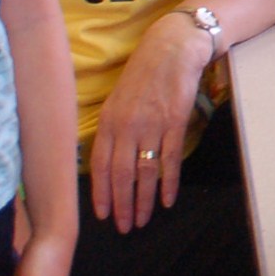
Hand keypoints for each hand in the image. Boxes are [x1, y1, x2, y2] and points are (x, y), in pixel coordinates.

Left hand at [88, 14, 208, 230]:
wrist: (172, 48)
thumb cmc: (145, 73)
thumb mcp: (119, 98)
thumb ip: (113, 128)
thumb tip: (108, 160)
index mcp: (109, 120)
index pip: (100, 164)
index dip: (101, 192)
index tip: (103, 215)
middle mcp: (126, 125)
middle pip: (121, 174)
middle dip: (121, 204)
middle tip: (124, 228)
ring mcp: (151, 125)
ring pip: (144, 172)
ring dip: (143, 200)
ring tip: (142, 220)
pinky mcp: (174, 122)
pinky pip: (169, 160)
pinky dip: (168, 183)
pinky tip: (167, 200)